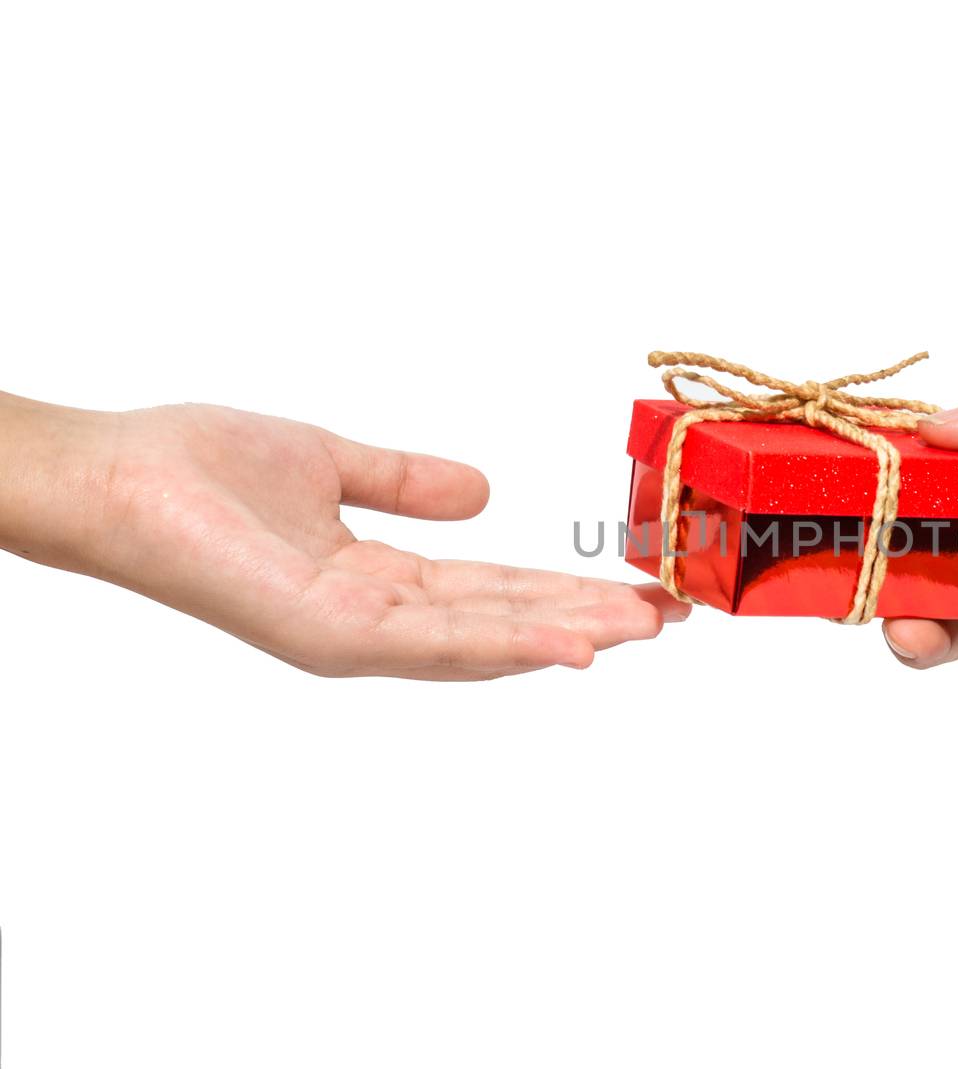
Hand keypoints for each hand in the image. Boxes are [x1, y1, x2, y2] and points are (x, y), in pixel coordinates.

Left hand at [1, 395, 685, 679]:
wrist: (116, 477)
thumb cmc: (197, 470)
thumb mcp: (332, 464)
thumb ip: (407, 482)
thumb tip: (487, 492)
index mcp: (376, 583)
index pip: (492, 592)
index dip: (567, 588)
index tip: (636, 583)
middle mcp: (372, 623)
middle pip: (503, 624)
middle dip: (590, 620)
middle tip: (674, 615)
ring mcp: (352, 637)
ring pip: (484, 644)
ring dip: (570, 636)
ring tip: (647, 629)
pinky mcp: (328, 634)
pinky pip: (435, 642)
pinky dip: (509, 644)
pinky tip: (570, 644)